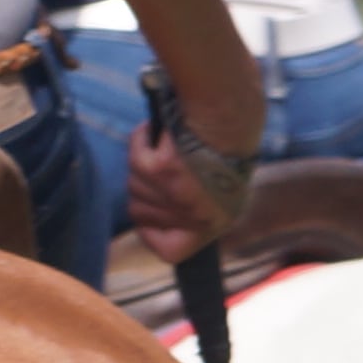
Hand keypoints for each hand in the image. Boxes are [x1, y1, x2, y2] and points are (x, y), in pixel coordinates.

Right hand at [126, 118, 231, 259]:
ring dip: (143, 163)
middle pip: (140, 213)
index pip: (170, 251)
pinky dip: (141, 140)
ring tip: (171, 145)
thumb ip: (190, 208)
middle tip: (167, 164)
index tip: (150, 215)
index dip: (152, 234)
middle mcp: (196, 215)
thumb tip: (150, 216)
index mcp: (214, 222)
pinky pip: (135, 157)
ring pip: (134, 185)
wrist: (228, 112)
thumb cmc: (224, 142)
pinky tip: (162, 134)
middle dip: (145, 187)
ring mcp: (178, 194)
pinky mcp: (162, 171)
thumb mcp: (216, 187)